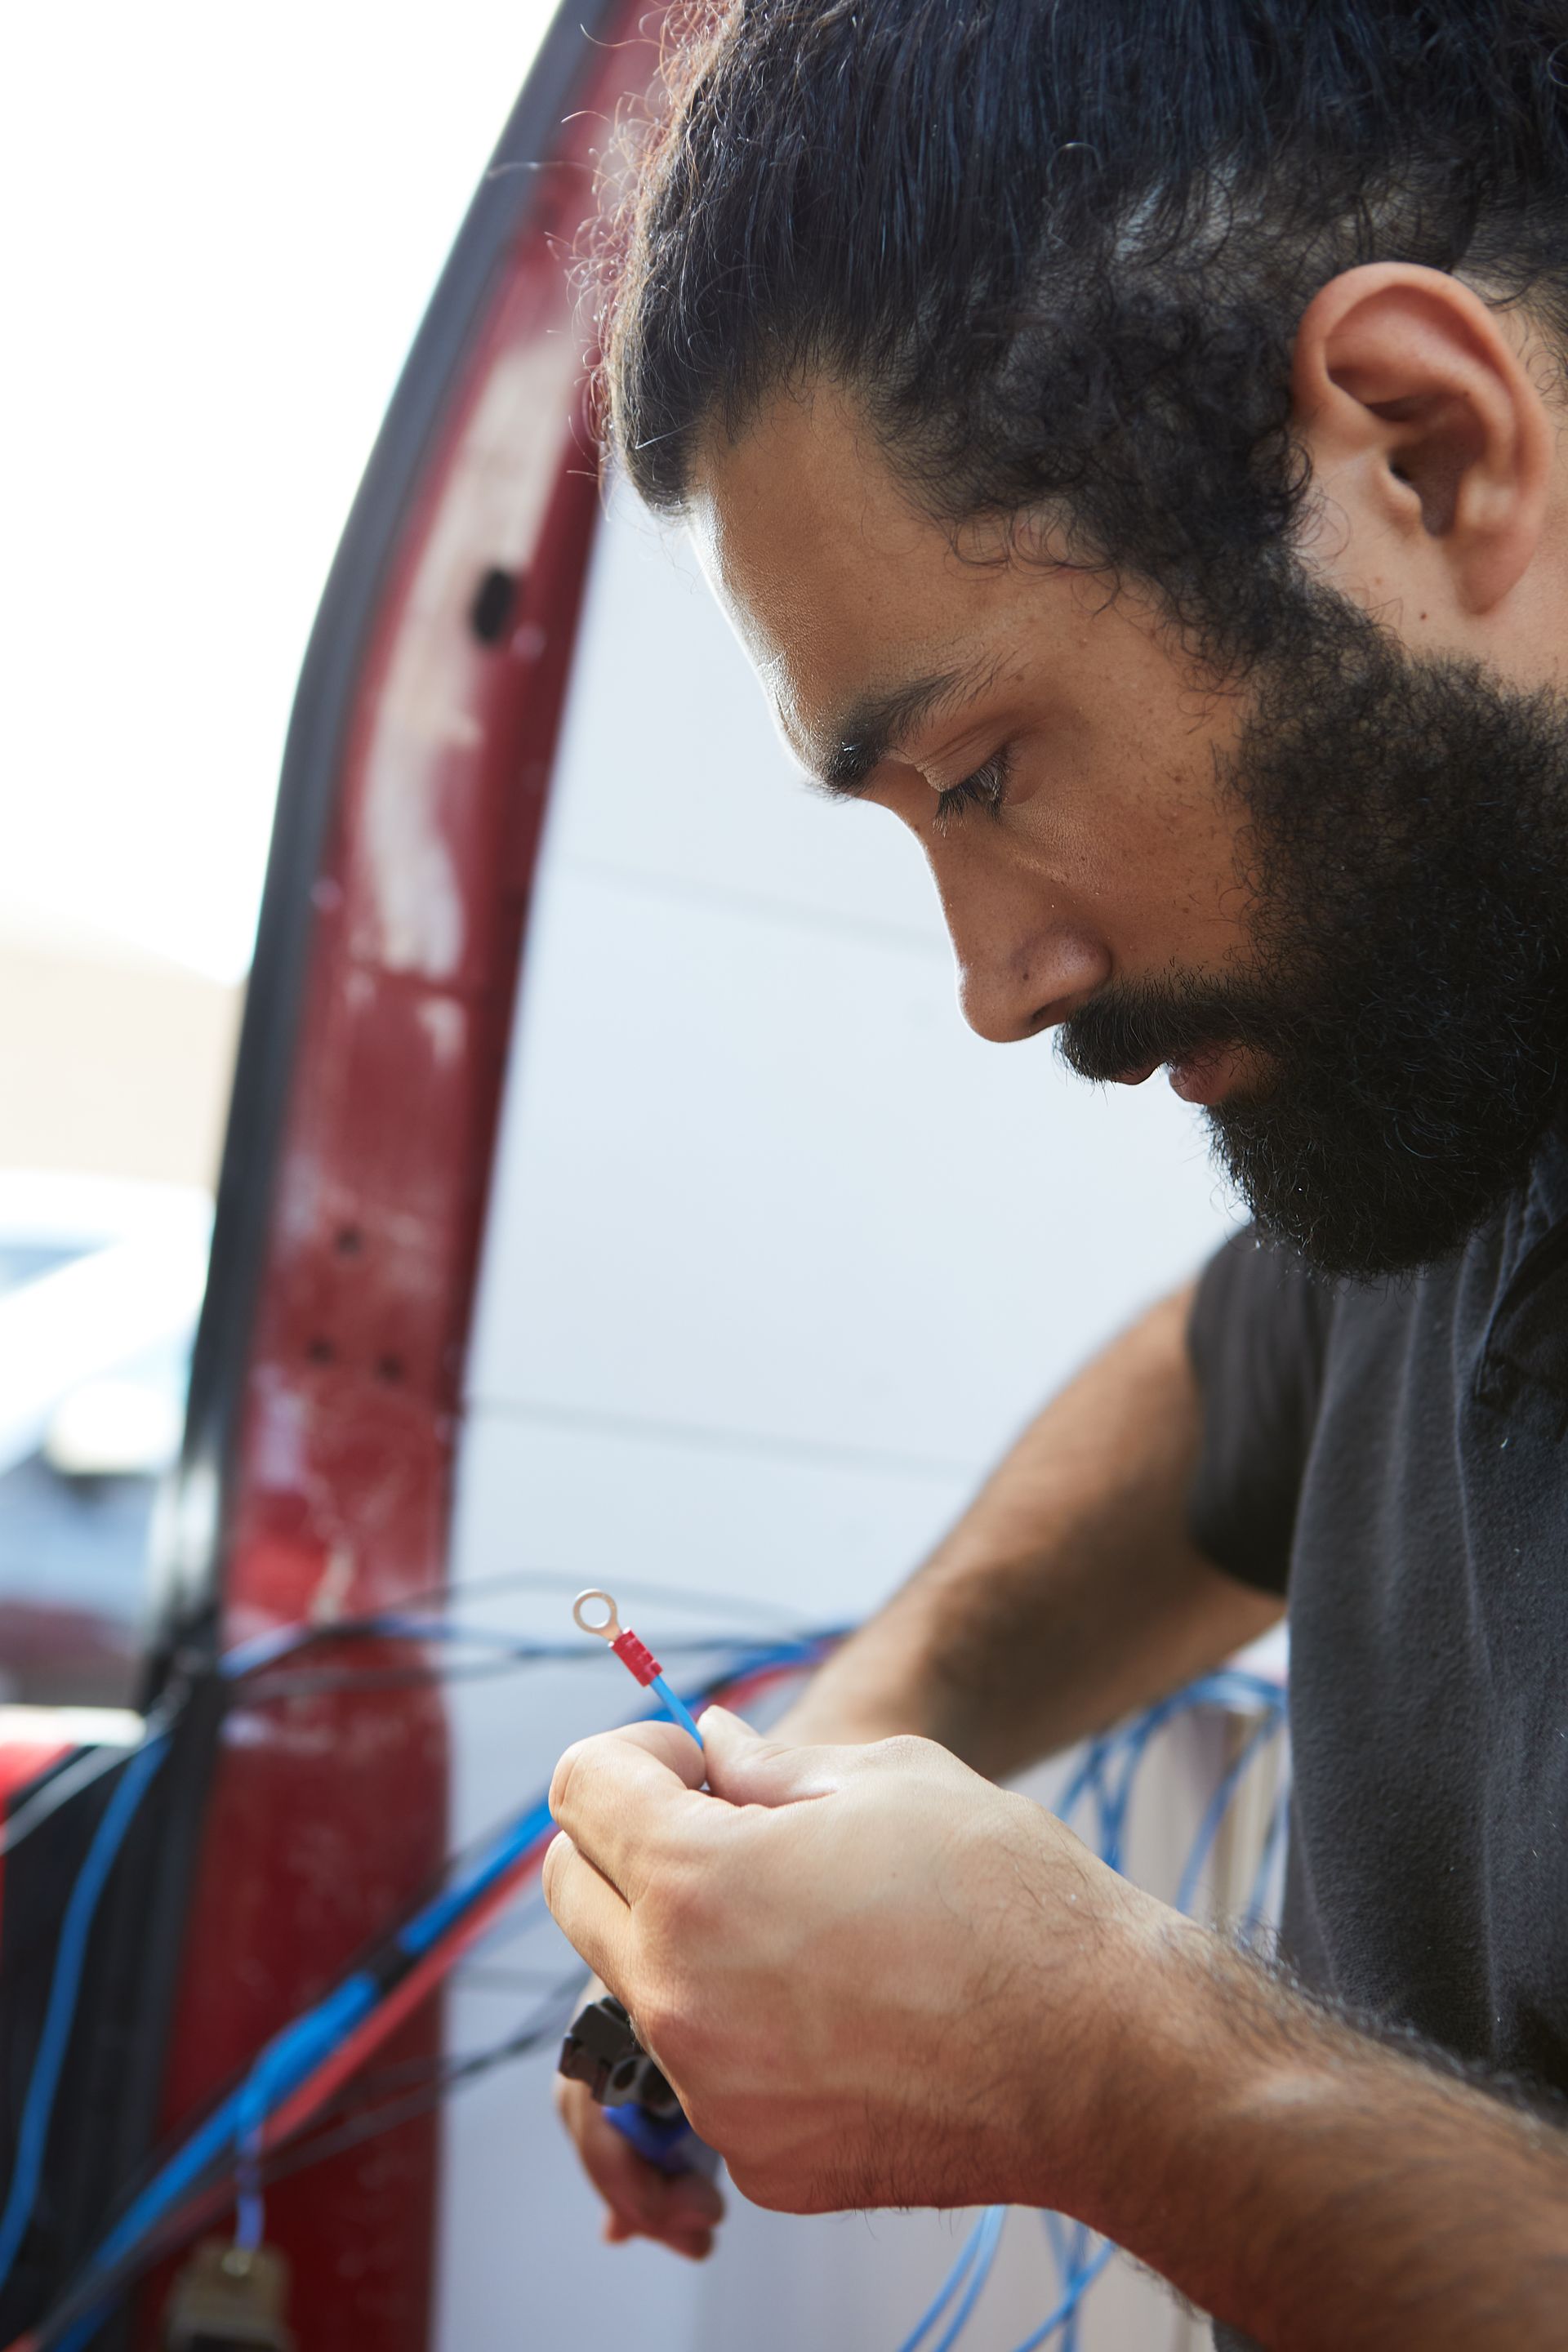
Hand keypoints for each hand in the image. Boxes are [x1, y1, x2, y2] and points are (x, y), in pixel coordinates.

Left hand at [543, 1708, 1154, 2219]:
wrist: (1106, 2057)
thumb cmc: (1008, 1900)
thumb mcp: (889, 1778)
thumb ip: (774, 1763)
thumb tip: (714, 1748)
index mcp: (697, 1881)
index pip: (580, 1788)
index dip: (637, 1754)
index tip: (693, 1766)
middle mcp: (677, 1995)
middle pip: (573, 1890)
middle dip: (628, 1843)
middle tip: (723, 1830)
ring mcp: (713, 2092)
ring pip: (640, 1985)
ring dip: (686, 1939)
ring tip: (805, 1922)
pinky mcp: (758, 2159)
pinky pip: (710, 2070)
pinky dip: (745, 2030)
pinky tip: (845, 2007)